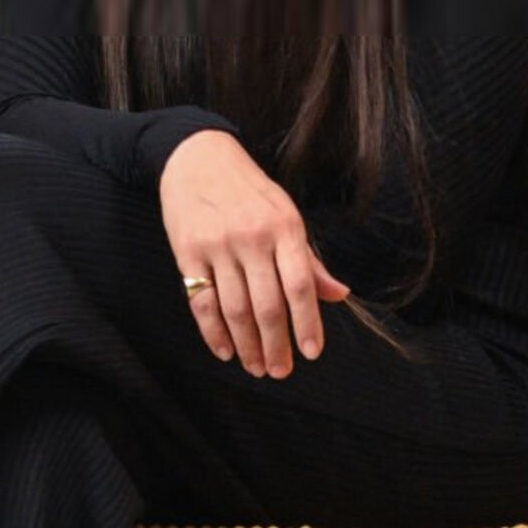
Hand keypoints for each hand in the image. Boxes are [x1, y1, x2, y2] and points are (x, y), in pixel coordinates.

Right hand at [159, 130, 350, 379]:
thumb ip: (308, 259)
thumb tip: (339, 295)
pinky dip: (212, 331)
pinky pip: (202, 300)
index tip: (311, 353)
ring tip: (256, 367)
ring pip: (235, 309)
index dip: (308, 324)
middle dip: (276, 345)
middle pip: (268, 305)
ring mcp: (218, 245)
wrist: (196, 156)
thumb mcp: (285, 214)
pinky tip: (225, 350)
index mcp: (284, 228)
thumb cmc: (248, 191)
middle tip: (281, 371)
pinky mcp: (188, 251)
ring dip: (247, 344)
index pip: (301, 286)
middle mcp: (252, 237)